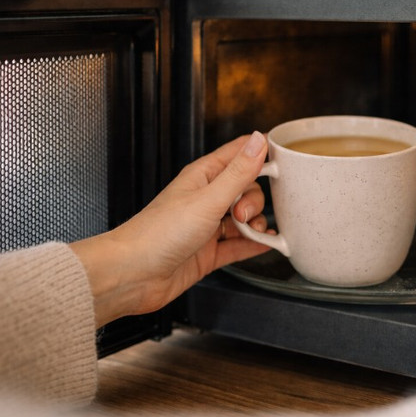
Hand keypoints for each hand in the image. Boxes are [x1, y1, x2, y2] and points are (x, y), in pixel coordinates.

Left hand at [71, 131, 272, 327]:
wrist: (133, 275)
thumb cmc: (157, 233)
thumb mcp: (208, 199)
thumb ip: (238, 172)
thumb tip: (258, 141)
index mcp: (202, 177)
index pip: (238, 154)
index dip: (261, 154)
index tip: (283, 163)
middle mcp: (205, 199)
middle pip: (246, 190)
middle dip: (255, 202)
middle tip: (244, 215)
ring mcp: (206, 226)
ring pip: (244, 219)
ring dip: (256, 225)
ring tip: (253, 233)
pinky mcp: (208, 252)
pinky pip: (239, 245)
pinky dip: (254, 245)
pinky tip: (265, 245)